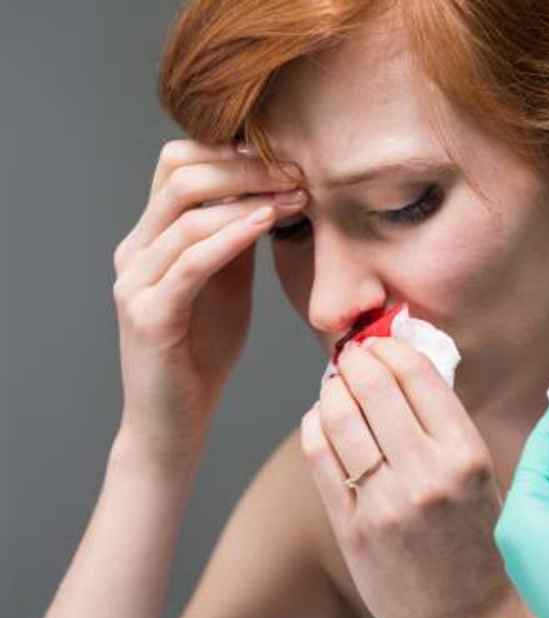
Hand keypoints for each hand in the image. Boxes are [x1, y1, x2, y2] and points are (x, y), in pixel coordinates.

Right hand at [112, 140, 305, 469]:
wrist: (175, 418)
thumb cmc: (203, 351)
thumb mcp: (226, 281)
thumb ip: (235, 238)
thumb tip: (270, 191)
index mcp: (149, 238)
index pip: (176, 164)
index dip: (229, 151)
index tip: (282, 156)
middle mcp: (134, 251)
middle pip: (180, 175)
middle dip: (244, 165)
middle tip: (295, 170)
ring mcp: (135, 282)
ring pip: (186, 213)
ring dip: (249, 196)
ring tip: (296, 194)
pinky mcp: (149, 314)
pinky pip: (191, 261)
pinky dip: (232, 235)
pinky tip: (268, 221)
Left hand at [299, 338, 528, 617]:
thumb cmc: (478, 546)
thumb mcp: (481, 478)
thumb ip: (445, 427)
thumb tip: (404, 372)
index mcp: (466, 455)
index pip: (420, 377)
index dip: (392, 349)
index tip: (382, 342)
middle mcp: (426, 474)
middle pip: (374, 389)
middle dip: (356, 360)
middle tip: (351, 353)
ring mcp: (385, 503)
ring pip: (340, 418)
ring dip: (332, 389)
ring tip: (336, 384)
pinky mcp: (353, 528)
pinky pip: (321, 458)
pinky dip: (315, 427)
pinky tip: (322, 419)